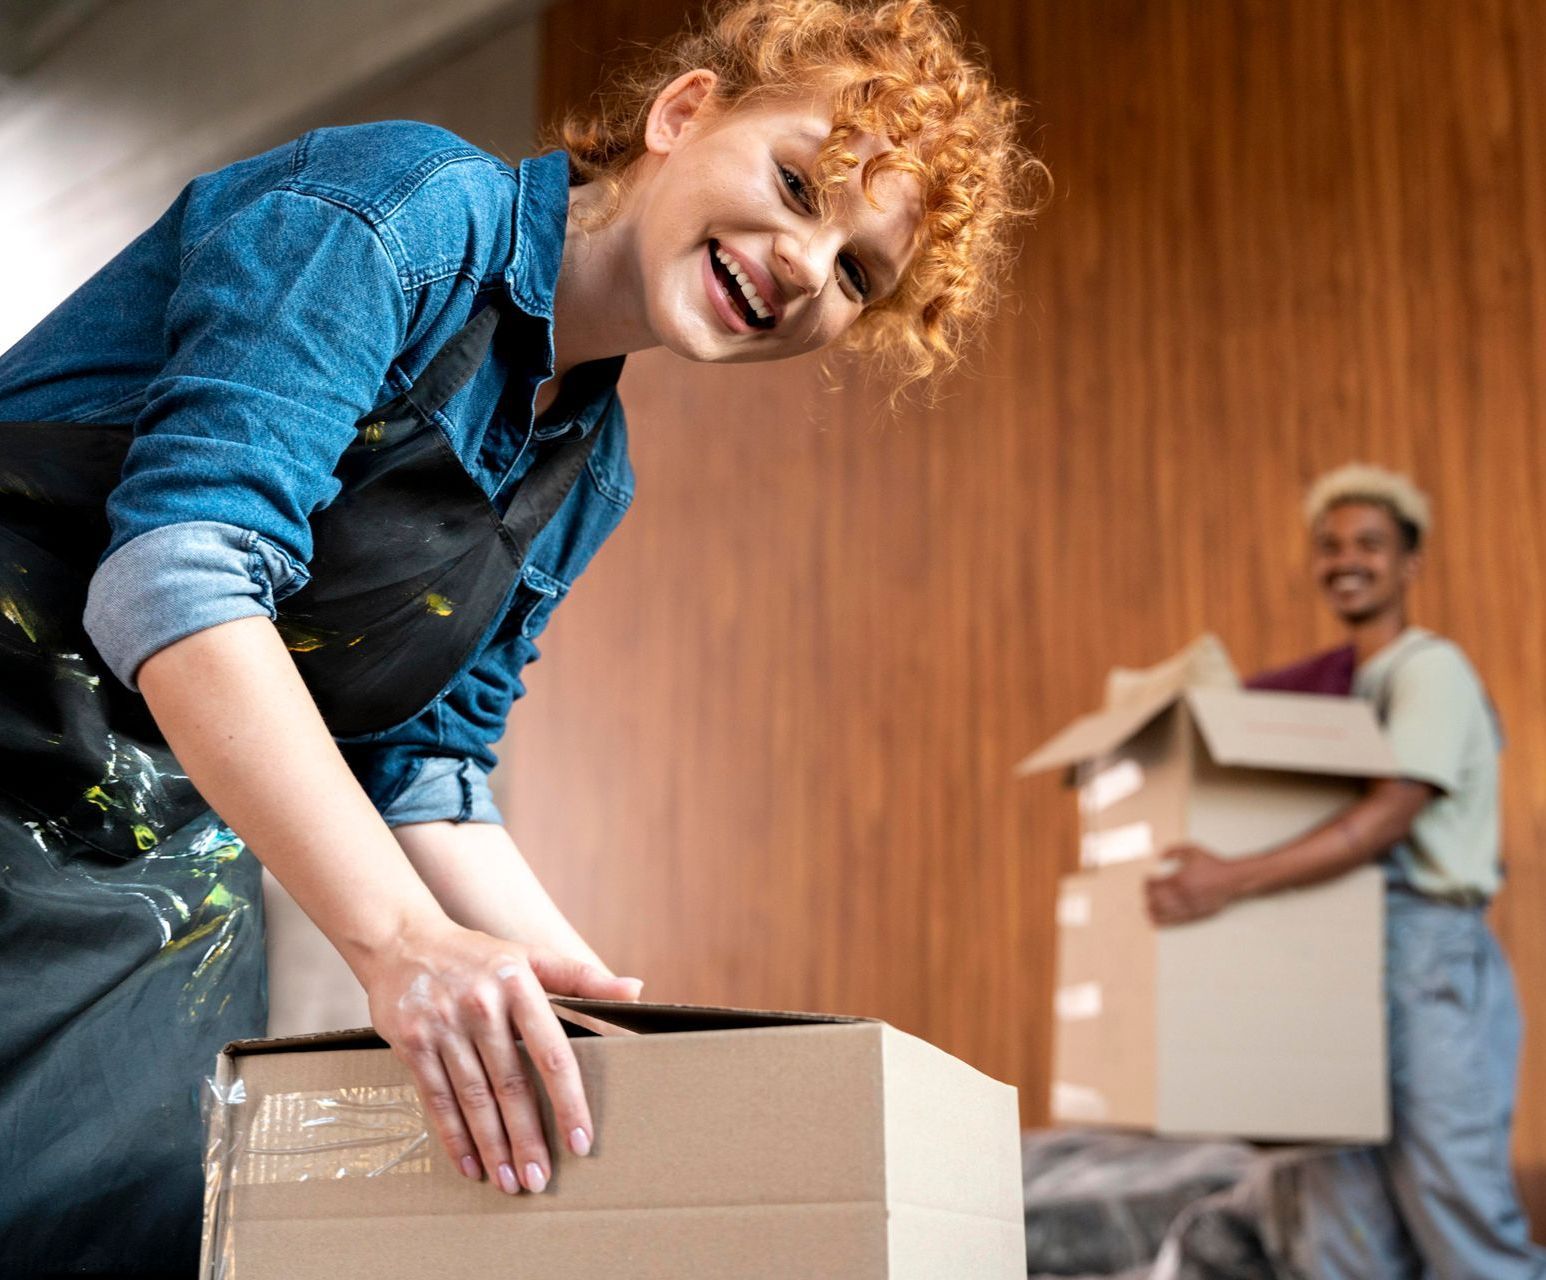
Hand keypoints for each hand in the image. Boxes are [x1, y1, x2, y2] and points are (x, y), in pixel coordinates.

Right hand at [361, 919, 642, 1193]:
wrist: (403, 942)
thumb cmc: (479, 956)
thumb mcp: (532, 956)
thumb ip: (583, 977)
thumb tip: (637, 990)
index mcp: (519, 985)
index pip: (552, 1053)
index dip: (567, 1101)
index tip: (581, 1141)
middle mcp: (481, 1006)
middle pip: (511, 1085)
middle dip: (527, 1138)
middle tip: (540, 1180)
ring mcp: (443, 1025)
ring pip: (473, 1099)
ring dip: (493, 1147)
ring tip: (510, 1182)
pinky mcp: (412, 1042)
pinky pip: (437, 1099)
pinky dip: (454, 1137)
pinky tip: (469, 1166)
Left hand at [1145, 844, 1243, 924]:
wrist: (1232, 878)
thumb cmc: (1212, 864)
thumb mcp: (1192, 850)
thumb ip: (1173, 850)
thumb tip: (1159, 857)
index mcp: (1179, 878)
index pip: (1155, 884)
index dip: (1147, 883)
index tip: (1146, 879)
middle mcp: (1183, 894)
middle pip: (1157, 899)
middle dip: (1148, 897)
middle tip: (1145, 894)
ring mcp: (1189, 905)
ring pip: (1164, 912)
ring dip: (1152, 911)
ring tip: (1145, 911)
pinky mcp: (1196, 914)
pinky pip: (1176, 919)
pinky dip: (1164, 921)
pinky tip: (1156, 921)